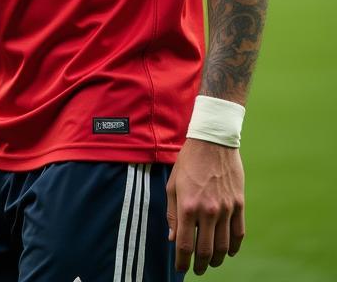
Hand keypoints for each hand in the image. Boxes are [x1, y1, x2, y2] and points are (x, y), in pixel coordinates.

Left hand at [167, 138, 244, 273]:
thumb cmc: (188, 162)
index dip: (182, 261)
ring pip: (224, 246)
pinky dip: (234, 247)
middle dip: (200, 265)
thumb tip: (173, 238)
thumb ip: (173, 214)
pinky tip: (229, 252)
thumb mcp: (172, 185)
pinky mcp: (239, 205)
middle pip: (206, 250)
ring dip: (217, 259)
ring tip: (210, 263)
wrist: (212, 143)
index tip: (181, 268)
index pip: (185, 244)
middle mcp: (208, 211)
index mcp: (188, 206)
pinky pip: (239, 234)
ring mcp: (226, 209)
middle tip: (196, 269)